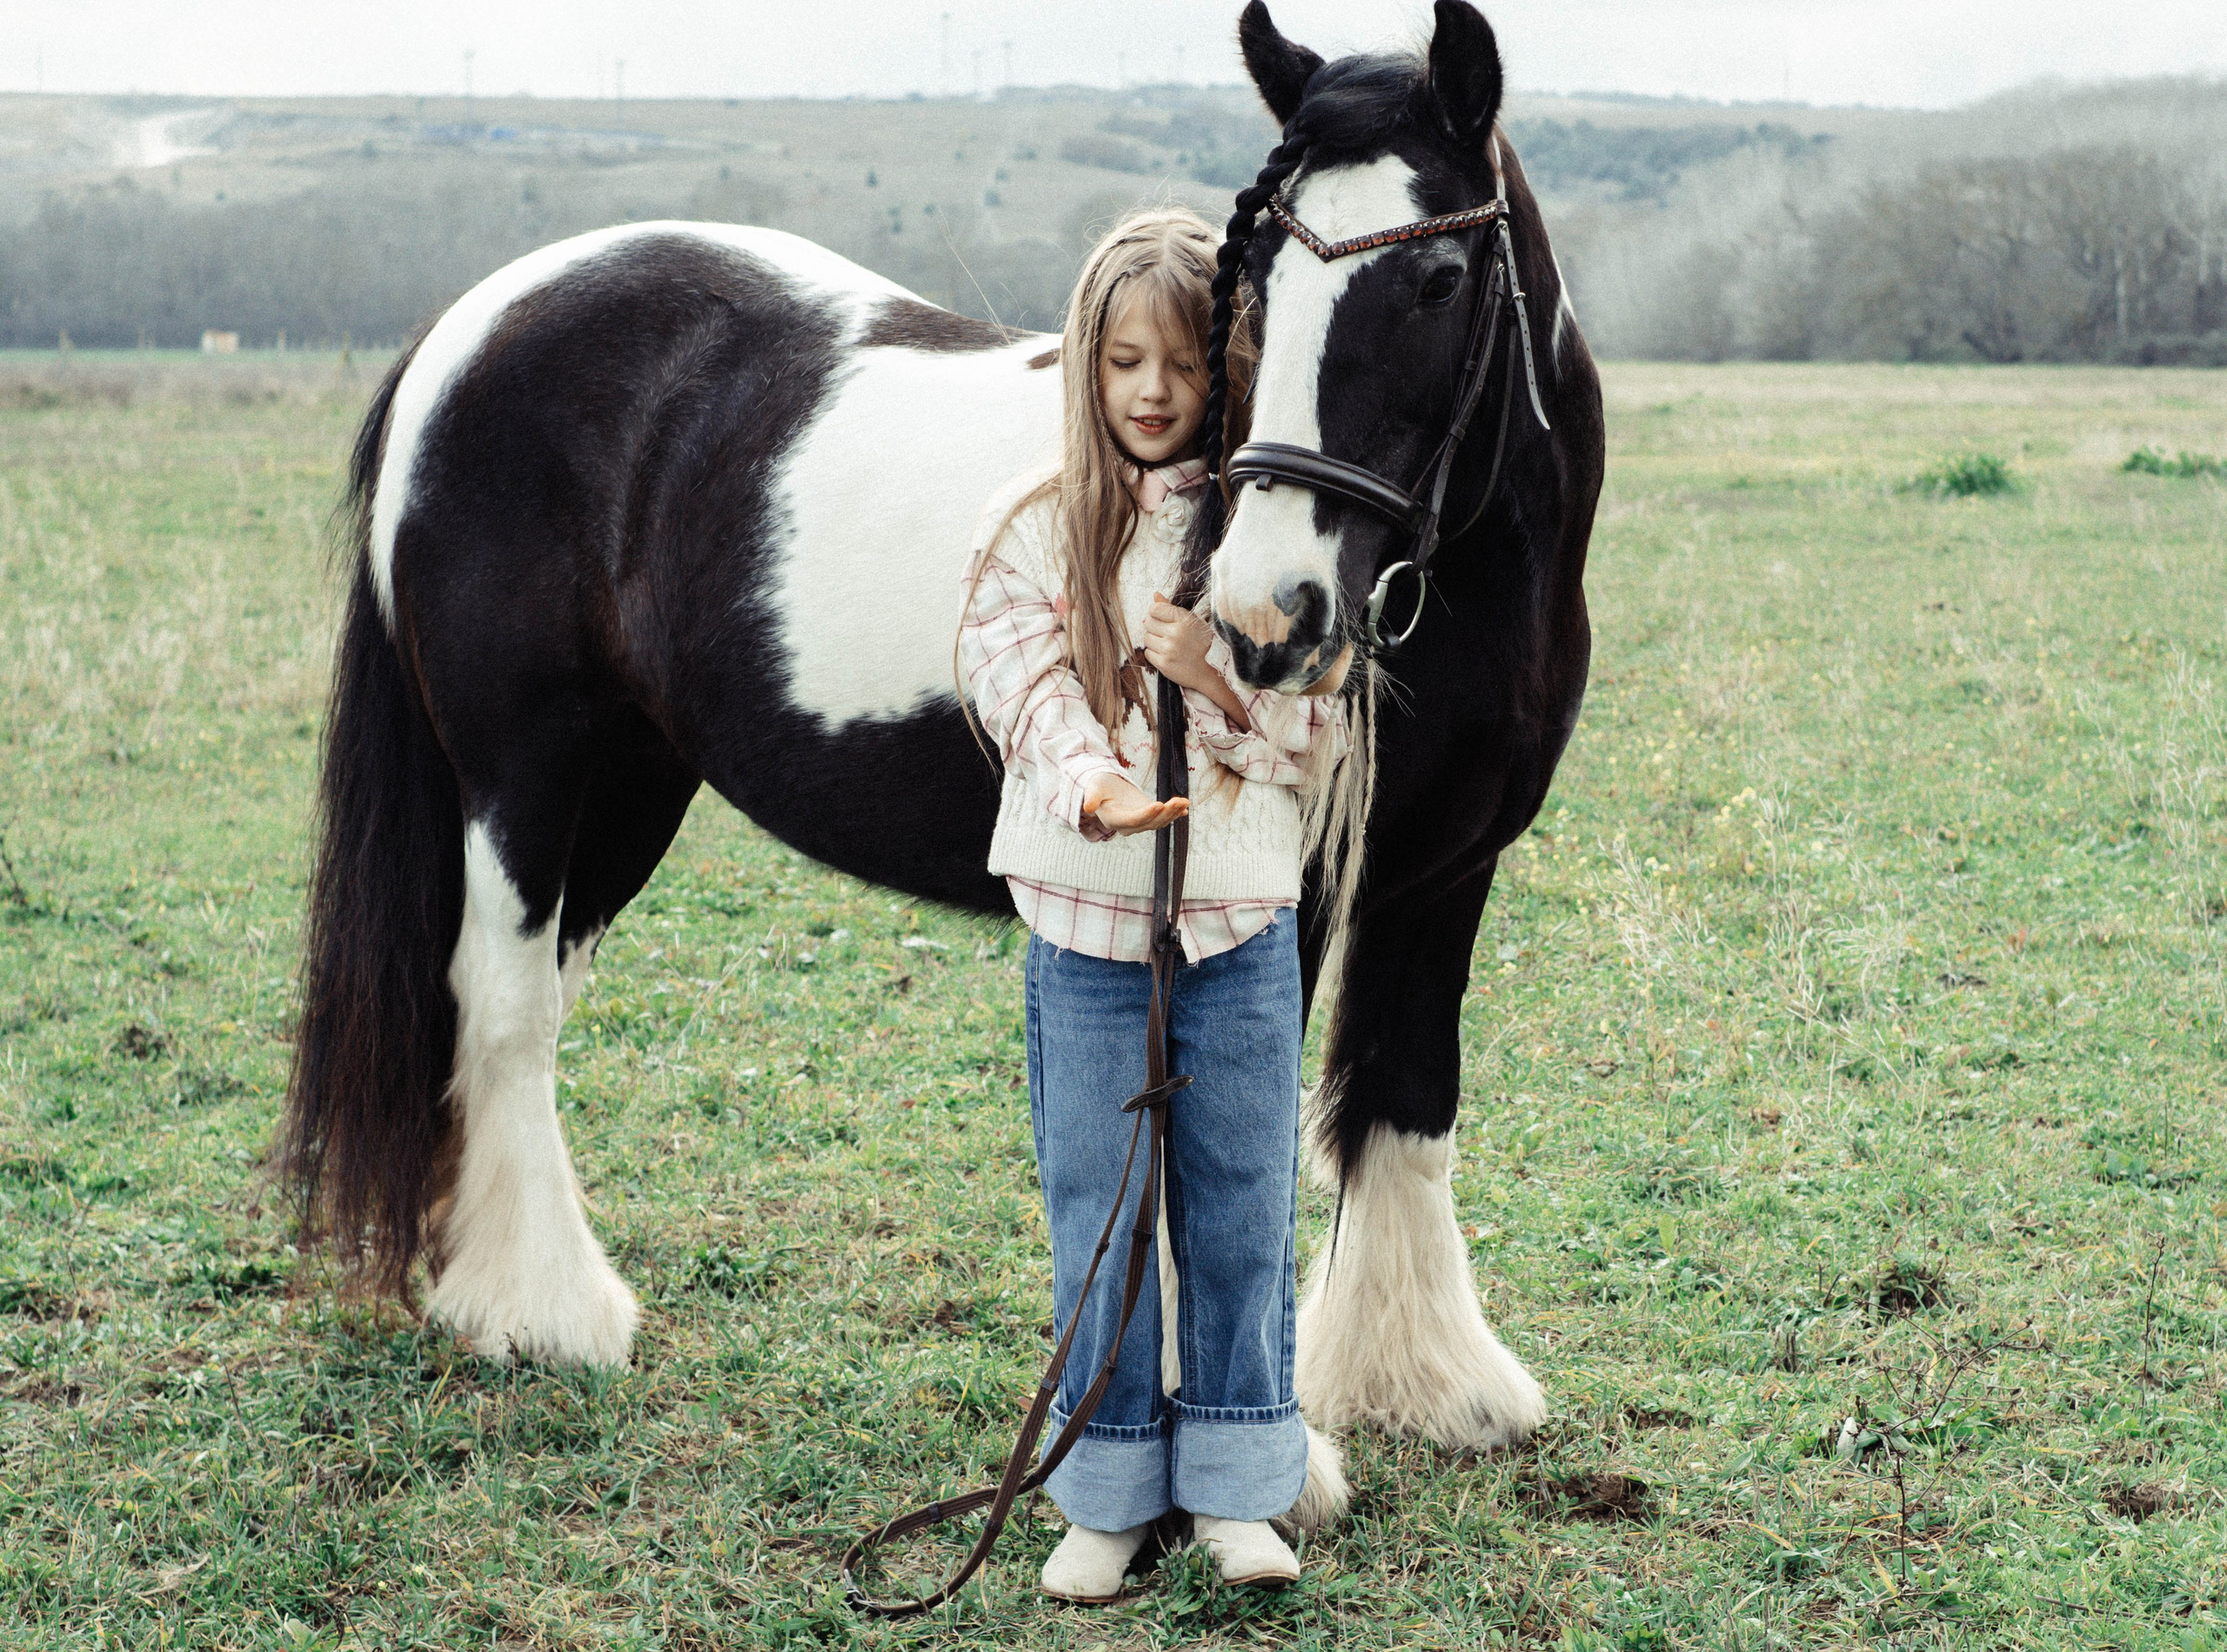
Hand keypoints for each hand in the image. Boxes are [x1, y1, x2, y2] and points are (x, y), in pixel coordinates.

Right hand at [1083, 772, 1188, 834]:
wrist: (1104, 788)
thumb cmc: (1098, 786)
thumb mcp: (1093, 788)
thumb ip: (1092, 798)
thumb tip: (1087, 808)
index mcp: (1114, 820)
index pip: (1132, 820)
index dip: (1146, 814)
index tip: (1159, 805)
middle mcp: (1128, 826)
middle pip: (1149, 823)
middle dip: (1166, 813)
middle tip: (1179, 801)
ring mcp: (1140, 822)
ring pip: (1159, 822)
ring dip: (1173, 813)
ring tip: (1185, 802)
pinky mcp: (1148, 816)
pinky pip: (1162, 818)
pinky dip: (1174, 814)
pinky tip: (1185, 809)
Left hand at [1143, 593, 1250, 732]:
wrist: (1205, 672)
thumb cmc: (1199, 644)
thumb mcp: (1192, 622)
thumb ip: (1172, 608)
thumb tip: (1156, 595)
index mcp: (1184, 620)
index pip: (1155, 609)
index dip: (1156, 612)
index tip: (1162, 618)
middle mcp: (1176, 633)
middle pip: (1148, 622)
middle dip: (1154, 627)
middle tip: (1165, 633)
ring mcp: (1168, 649)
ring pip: (1146, 638)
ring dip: (1153, 640)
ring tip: (1167, 644)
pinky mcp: (1163, 663)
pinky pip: (1147, 652)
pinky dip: (1154, 653)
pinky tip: (1166, 654)